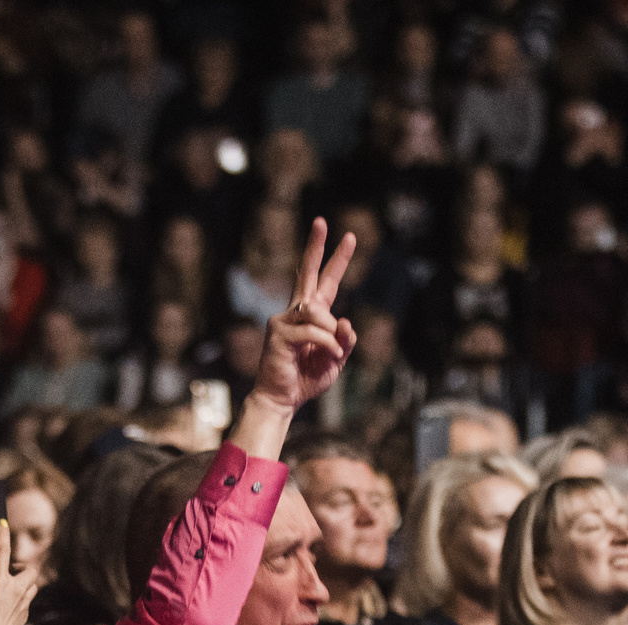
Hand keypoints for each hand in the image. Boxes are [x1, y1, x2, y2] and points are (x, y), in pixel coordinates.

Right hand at [0, 521, 42, 624]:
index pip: (3, 551)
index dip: (3, 535)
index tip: (3, 525)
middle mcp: (15, 589)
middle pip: (31, 569)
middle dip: (22, 567)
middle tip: (10, 571)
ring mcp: (23, 603)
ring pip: (33, 585)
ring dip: (24, 583)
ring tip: (10, 589)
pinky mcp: (25, 616)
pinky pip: (27, 601)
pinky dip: (20, 599)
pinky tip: (7, 607)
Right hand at [244, 218, 357, 420]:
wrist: (282, 400)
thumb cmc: (306, 380)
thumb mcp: (336, 361)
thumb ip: (344, 342)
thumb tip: (346, 321)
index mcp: (312, 316)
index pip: (326, 281)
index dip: (337, 260)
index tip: (348, 236)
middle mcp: (296, 312)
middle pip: (308, 272)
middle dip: (316, 246)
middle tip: (322, 221)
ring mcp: (284, 320)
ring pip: (316, 309)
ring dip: (330, 331)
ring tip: (331, 352)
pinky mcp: (279, 333)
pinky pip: (313, 330)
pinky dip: (326, 344)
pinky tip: (328, 356)